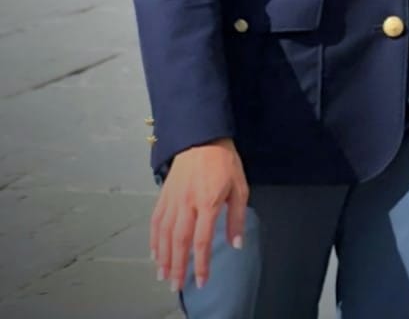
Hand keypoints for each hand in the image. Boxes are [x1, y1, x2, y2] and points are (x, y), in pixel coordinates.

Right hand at [150, 139, 247, 291]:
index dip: (201, 263)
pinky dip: (154, 239)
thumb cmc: (225, 161)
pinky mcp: (163, 195)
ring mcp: (172, 199)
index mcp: (208, 202)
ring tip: (163, 275)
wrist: (202, 137)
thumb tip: (236, 243)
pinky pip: (156, 221)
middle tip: (176, 285)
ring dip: (163, 257)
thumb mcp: (240, 187)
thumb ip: (237, 218)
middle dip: (177, 267)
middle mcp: (187, 203)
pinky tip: (154, 252)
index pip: (202, 240)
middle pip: (179, 242)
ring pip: (164, 235)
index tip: (200, 280)